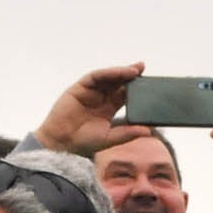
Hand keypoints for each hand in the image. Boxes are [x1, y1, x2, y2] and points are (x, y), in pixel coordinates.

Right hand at [36, 63, 152, 156]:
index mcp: (109, 108)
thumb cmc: (84, 142)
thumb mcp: (110, 138)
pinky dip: (107, 73)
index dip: (137, 89)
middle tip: (143, 68)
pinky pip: (95, 76)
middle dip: (131, 75)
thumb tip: (149, 131)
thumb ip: (128, 133)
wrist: (62, 143)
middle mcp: (101, 97)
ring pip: (108, 77)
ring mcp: (90, 91)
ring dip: (121, 72)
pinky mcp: (80, 87)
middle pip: (118, 82)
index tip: (150, 85)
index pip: (125, 95)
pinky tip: (118, 72)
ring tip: (135, 70)